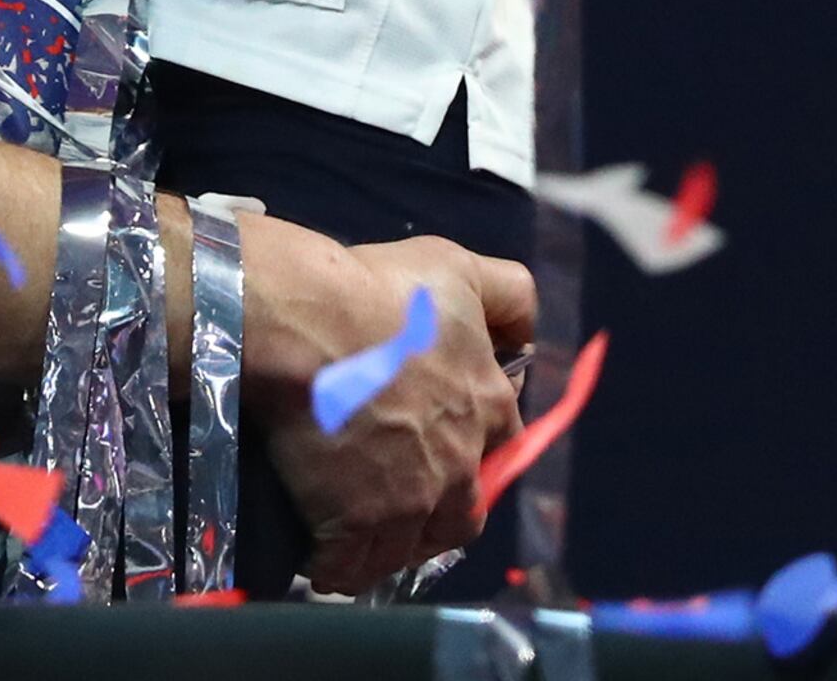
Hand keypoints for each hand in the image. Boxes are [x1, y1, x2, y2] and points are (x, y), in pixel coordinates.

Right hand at [239, 224, 527, 594]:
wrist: (308, 324)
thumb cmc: (380, 291)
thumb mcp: (458, 268)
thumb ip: (509, 296)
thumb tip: (528, 333)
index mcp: (486, 406)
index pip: (502, 448)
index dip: (474, 450)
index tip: (445, 447)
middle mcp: (458, 464)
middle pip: (463, 518)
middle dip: (436, 517)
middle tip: (400, 505)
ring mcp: (408, 501)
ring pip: (409, 551)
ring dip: (388, 549)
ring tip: (359, 537)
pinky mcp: (356, 525)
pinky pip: (351, 569)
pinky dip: (338, 568)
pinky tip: (322, 555)